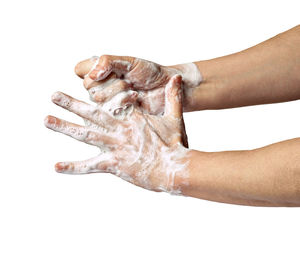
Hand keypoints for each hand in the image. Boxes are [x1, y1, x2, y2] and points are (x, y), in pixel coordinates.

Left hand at [44, 75, 189, 192]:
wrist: (175, 168)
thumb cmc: (175, 144)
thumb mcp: (175, 118)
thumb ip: (173, 97)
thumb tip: (177, 78)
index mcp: (132, 117)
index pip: (111, 101)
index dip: (97, 91)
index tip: (83, 83)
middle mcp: (119, 129)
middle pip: (91, 114)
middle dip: (71, 103)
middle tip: (54, 95)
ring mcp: (114, 146)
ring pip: (85, 134)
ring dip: (64, 127)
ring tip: (47, 120)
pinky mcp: (113, 164)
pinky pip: (89, 166)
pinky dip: (73, 167)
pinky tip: (56, 166)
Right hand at [75, 55, 201, 114]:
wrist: (167, 89)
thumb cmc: (150, 73)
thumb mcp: (129, 62)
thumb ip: (108, 63)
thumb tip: (92, 74)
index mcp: (101, 71)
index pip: (80, 71)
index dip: (93, 71)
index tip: (112, 70)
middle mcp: (101, 86)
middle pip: (89, 87)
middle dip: (111, 84)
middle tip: (128, 82)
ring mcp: (107, 102)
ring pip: (98, 100)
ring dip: (118, 94)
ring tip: (134, 92)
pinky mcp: (116, 114)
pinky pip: (108, 112)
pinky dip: (123, 104)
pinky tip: (134, 101)